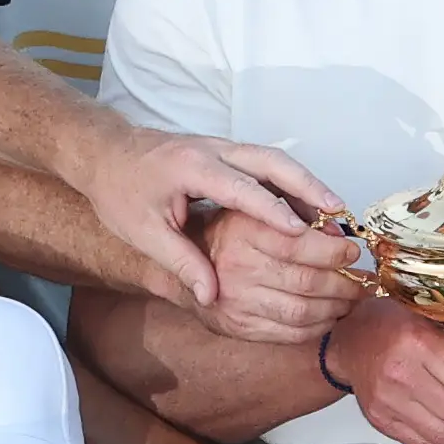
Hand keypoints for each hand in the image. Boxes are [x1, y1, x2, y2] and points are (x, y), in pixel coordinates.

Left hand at [68, 118, 338, 309]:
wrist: (105, 153)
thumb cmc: (119, 192)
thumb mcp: (143, 233)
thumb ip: (180, 262)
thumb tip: (211, 297)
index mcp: (192, 168)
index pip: (241, 188)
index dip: (274, 210)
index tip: (302, 232)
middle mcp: (212, 150)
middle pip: (271, 161)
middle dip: (307, 186)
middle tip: (338, 213)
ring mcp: (221, 147)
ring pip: (274, 159)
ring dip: (305, 181)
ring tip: (334, 211)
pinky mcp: (225, 152)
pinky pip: (265, 163)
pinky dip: (290, 181)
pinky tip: (306, 206)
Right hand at [193, 206, 370, 343]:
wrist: (188, 263)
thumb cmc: (229, 234)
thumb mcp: (257, 210)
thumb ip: (298, 216)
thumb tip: (339, 234)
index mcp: (242, 230)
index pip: (299, 244)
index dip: (335, 252)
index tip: (352, 253)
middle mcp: (237, 267)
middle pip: (307, 282)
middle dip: (345, 284)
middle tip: (363, 281)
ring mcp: (237, 301)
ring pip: (303, 312)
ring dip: (337, 308)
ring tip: (351, 299)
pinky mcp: (239, 327)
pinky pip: (290, 333)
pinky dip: (318, 327)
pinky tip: (329, 316)